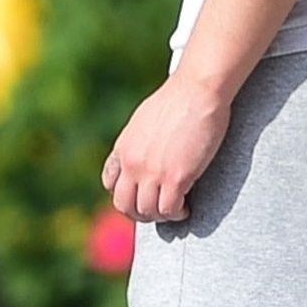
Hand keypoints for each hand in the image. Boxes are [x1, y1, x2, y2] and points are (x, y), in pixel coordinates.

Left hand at [101, 74, 231, 223]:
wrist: (195, 91)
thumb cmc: (177, 101)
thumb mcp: (144, 121)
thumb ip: (140, 142)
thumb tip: (147, 154)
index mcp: (123, 148)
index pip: (110, 184)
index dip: (127, 195)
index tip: (144, 195)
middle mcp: (132, 163)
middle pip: (124, 205)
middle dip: (140, 213)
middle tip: (159, 211)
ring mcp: (152, 172)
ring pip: (147, 212)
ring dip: (162, 216)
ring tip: (176, 209)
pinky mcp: (175, 177)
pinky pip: (170, 210)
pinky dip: (178, 214)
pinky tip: (187, 207)